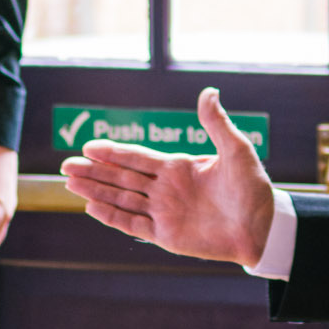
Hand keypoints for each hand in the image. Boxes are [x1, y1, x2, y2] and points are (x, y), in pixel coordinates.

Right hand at [59, 88, 274, 266]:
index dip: (112, 152)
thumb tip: (209, 91)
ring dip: (95, 192)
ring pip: (121, 199)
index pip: (136, 158)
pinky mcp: (166, 236)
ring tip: (69, 183)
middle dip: (93, 171)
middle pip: (121, 178)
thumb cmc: (253, 188)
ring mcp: (164, 213)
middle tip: (65, 165)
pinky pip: (133, 225)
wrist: (263, 228)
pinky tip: (91, 207)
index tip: (88, 146)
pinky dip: (112, 217)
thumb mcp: (237, 150)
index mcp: (177, 167)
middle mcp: (165, 189)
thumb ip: (216, 124)